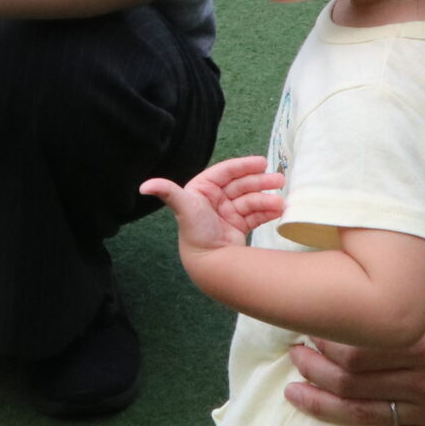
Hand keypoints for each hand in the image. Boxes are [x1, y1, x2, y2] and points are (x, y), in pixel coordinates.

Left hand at [140, 156, 287, 252]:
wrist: (207, 262)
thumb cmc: (194, 232)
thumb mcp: (184, 207)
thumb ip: (167, 192)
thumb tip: (143, 187)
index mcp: (203, 189)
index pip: (226, 171)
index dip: (244, 165)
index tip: (262, 163)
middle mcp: (215, 199)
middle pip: (242, 184)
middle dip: (261, 182)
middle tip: (279, 181)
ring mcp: (227, 212)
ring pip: (251, 200)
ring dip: (267, 200)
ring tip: (281, 204)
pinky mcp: (237, 226)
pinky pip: (255, 214)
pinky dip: (267, 212)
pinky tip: (279, 212)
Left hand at [282, 259, 424, 425]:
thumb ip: (416, 275)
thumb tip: (367, 269)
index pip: (360, 348)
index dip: (326, 341)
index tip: (308, 327)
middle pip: (357, 381)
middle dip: (316, 370)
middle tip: (294, 355)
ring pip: (369, 416)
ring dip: (326, 408)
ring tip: (295, 394)